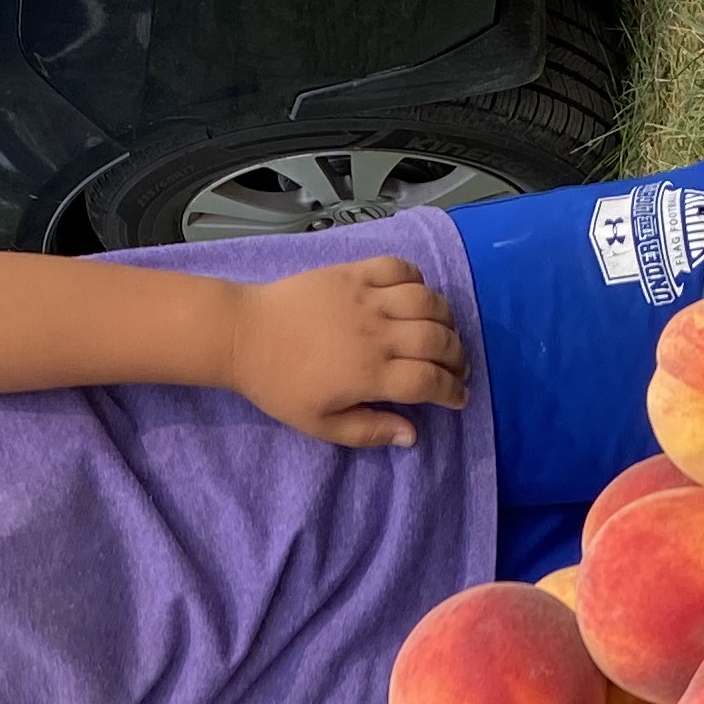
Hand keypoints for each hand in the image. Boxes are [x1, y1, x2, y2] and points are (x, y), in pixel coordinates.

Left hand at [225, 256, 467, 445]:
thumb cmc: (280, 385)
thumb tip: (412, 435)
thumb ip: (369, 431)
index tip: (459, 398)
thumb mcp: (320, 424)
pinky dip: (417, 279)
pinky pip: (400, 268)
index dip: (452, 392)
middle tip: (457, 368)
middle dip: (457, 357)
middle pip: (438, 341)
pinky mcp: (353, 272)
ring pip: (427, 301)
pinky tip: (415, 296)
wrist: (244, 335)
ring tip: (443, 332)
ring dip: (445, 318)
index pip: (429, 382)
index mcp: (369, 374)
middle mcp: (375, 333)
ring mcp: (366, 298)